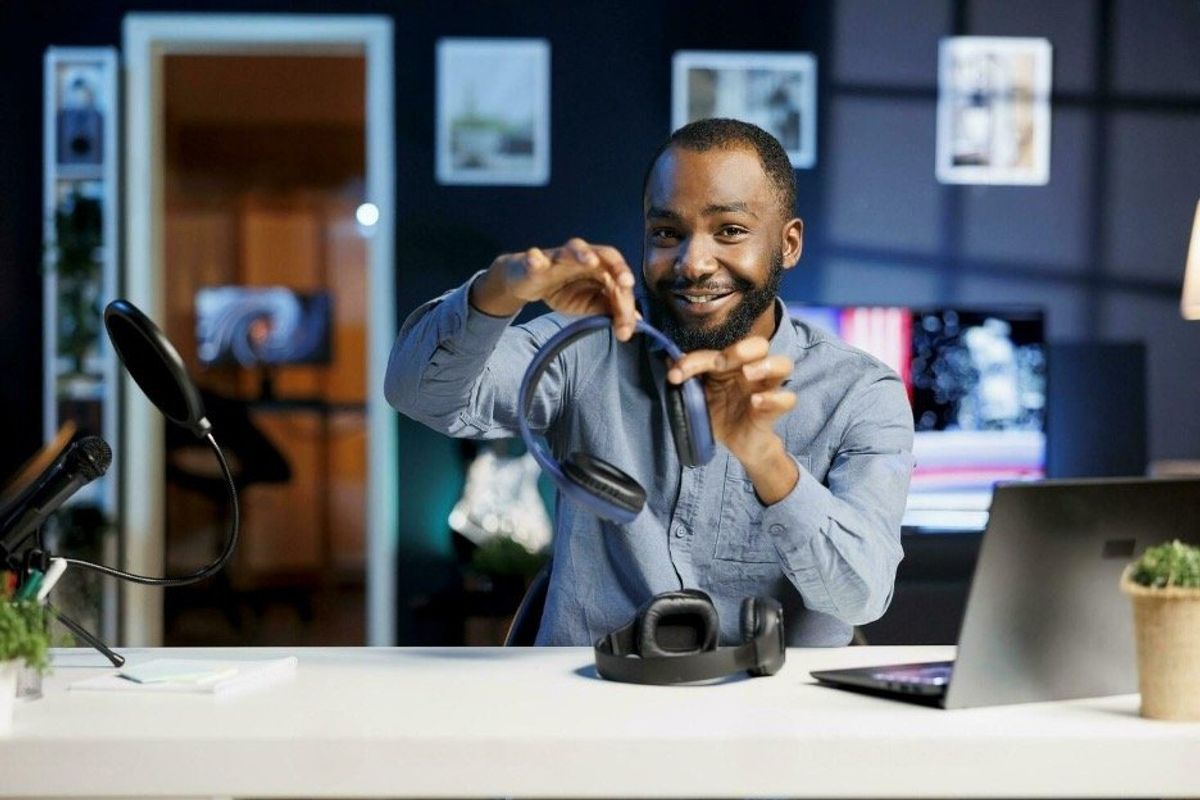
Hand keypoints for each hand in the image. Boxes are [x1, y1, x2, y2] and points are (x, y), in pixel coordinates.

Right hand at [470, 238, 638, 340]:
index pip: (619, 279)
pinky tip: (535, 260)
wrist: (528, 282)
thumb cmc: (563, 289)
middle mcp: (582, 258)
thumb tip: (635, 321)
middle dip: (617, 266)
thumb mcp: (589, 303)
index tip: (626, 326)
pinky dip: (535, 258)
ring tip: (591, 261)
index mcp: (599, 268)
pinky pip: (534, 258)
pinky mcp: (534, 262)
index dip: (626, 301)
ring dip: (582, 253)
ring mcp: (558, 257)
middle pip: (604, 254)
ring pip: (573, 249)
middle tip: (626, 282)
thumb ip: (611, 309)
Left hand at [668, 337, 798, 502]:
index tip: (676, 375)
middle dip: (742, 349)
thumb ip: (688, 377)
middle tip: (722, 363)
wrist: (739, 444)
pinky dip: (774, 398)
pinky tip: (756, 402)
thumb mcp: (699, 396)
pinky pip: (786, 399)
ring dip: (766, 365)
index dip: (696, 359)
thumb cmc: (722, 414)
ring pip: (784, 364)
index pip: (718, 351)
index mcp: (733, 364)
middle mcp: (752, 371)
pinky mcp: (774, 410)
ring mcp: (766, 389)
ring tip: (749, 373)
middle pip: (760, 345)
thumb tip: (667, 359)